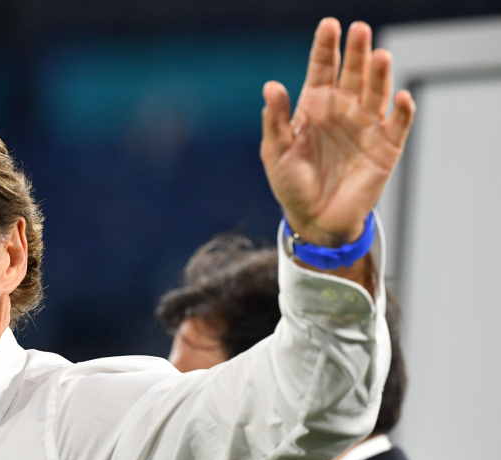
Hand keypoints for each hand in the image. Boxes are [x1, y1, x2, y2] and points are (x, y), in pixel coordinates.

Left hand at [260, 18, 415, 246]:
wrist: (315, 220)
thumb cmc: (292, 184)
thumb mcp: (276, 152)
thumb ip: (276, 120)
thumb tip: (271, 86)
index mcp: (315, 106)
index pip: (322, 69)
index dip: (326, 47)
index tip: (329, 25)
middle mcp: (343, 110)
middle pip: (352, 73)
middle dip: (356, 52)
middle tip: (359, 30)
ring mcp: (366, 126)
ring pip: (376, 92)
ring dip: (379, 75)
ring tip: (379, 56)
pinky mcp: (385, 148)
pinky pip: (398, 124)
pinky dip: (402, 111)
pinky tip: (401, 97)